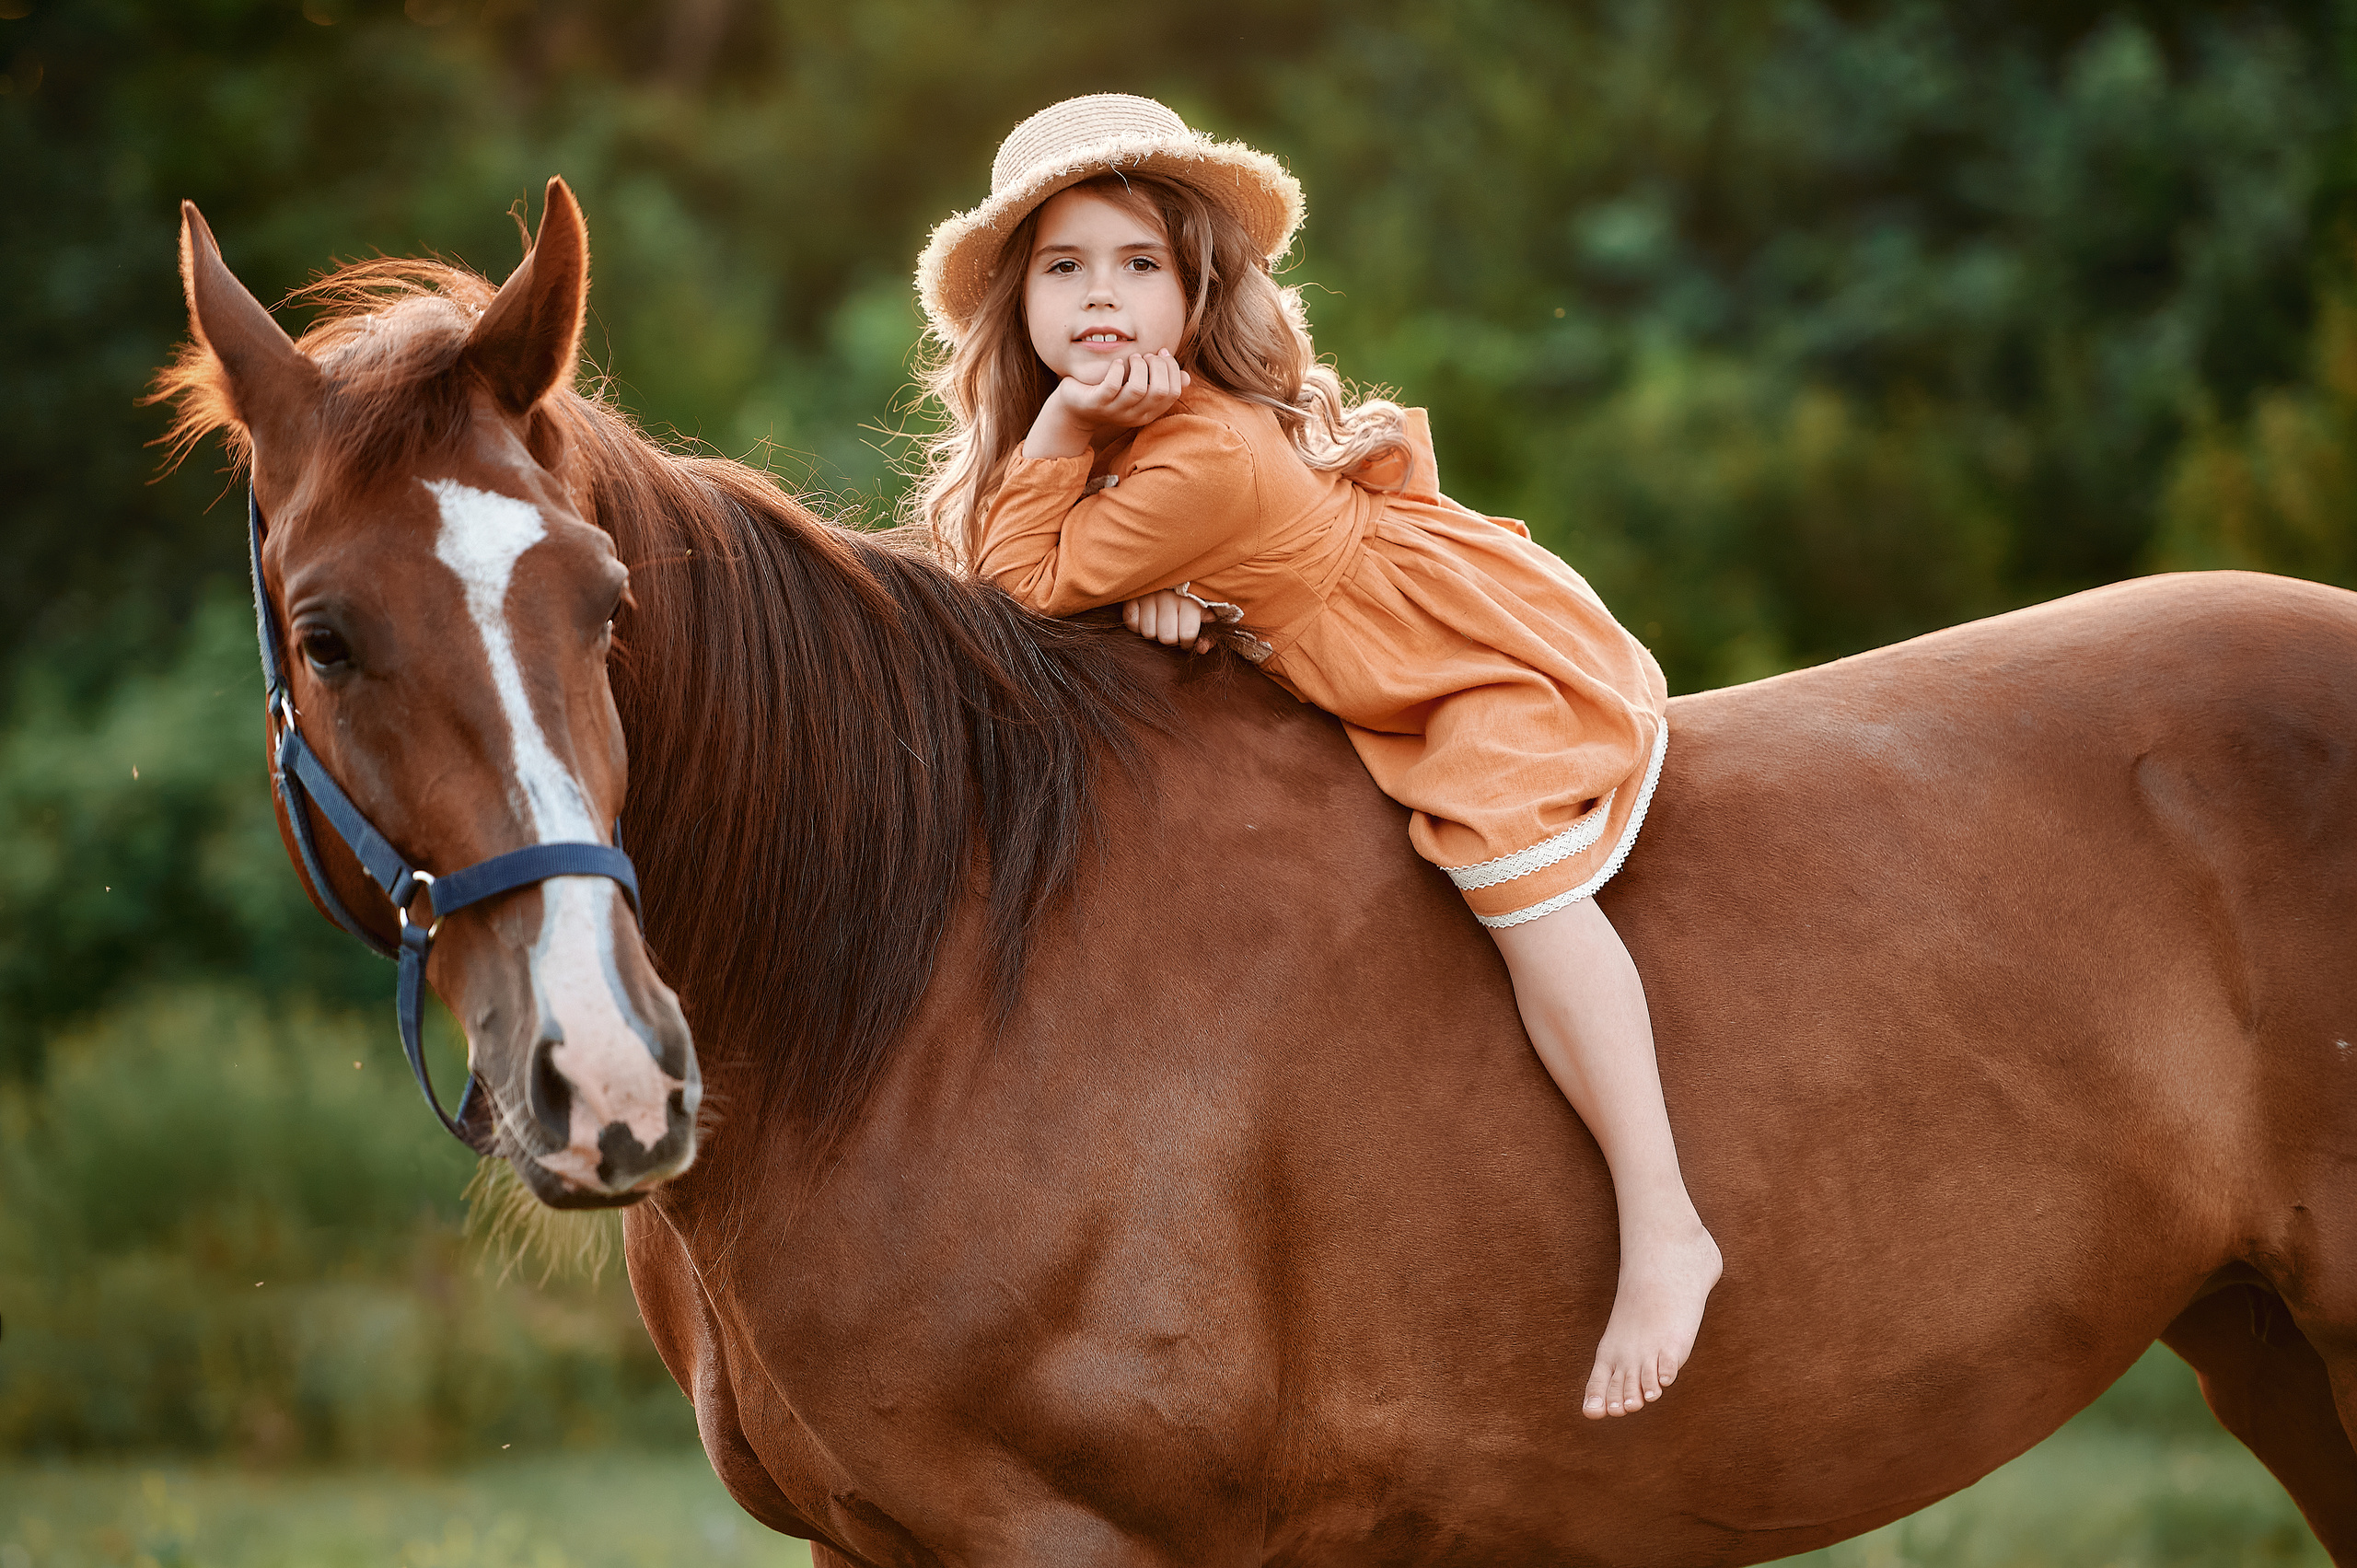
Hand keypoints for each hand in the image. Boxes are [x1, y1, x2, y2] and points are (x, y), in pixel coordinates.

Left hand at [1022, 350, 1191, 458]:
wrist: (1075, 409)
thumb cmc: (1110, 394)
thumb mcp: (1137, 390)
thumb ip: (1160, 384)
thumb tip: (1186, 378)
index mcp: (1149, 412)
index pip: (1172, 392)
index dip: (1171, 369)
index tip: (1161, 354)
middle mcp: (1135, 415)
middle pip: (1160, 391)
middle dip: (1157, 366)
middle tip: (1146, 356)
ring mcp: (1115, 411)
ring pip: (1138, 389)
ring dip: (1138, 367)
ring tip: (1133, 358)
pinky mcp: (1097, 403)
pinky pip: (1111, 386)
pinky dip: (1117, 369)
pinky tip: (1116, 363)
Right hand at [1122, 588, 1211, 653]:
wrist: (1166, 573)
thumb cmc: (1187, 599)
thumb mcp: (1202, 614)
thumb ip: (1207, 634)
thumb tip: (1202, 649)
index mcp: (1190, 601)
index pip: (1188, 634)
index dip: (1187, 642)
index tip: (1186, 638)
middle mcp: (1169, 598)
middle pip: (1166, 637)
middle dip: (1170, 639)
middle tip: (1171, 631)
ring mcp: (1149, 596)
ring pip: (1148, 632)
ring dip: (1153, 633)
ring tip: (1158, 624)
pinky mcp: (1132, 597)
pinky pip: (1131, 622)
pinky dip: (1136, 625)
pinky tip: (1145, 618)